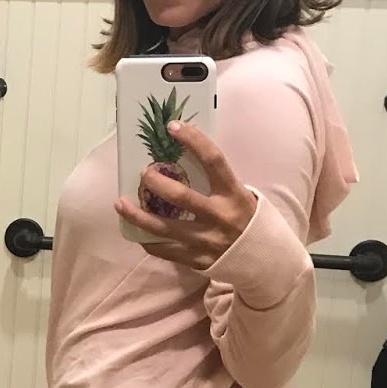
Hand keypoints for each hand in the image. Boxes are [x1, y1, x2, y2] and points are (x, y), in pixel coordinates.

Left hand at [115, 121, 257, 269]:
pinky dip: (147, 240)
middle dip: (155, 182)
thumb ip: (216, 181)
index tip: (173, 126)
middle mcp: (220, 217)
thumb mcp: (240, 195)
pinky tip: (136, 231)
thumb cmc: (246, 219)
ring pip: (163, 228)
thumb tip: (181, 157)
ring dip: (137, 215)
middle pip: (180, 196)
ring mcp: (207, 241)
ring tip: (120, 204)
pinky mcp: (197, 260)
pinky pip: (164, 250)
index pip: (213, 160)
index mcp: (233, 194)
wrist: (265, 261)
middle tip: (144, 173)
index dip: (193, 140)